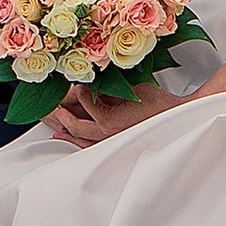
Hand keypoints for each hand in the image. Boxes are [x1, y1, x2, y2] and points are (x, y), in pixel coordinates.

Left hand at [50, 81, 182, 148]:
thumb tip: (91, 78)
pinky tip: (67, 138)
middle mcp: (106, 135)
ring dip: (65, 131)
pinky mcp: (115, 145)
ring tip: (53, 126)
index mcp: (109, 120)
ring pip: (81, 139)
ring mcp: (110, 143)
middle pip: (75, 126)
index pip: (85, 102)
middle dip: (61, 115)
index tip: (75, 80)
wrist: (175, 120)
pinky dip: (77, 141)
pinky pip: (90, 146)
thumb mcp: (132, 86)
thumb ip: (110, 83)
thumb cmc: (158, 103)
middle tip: (49, 106)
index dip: (78, 89)